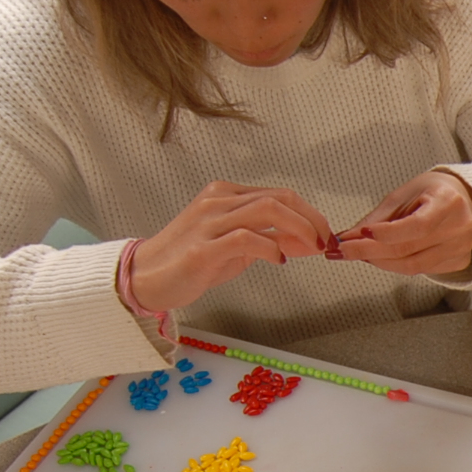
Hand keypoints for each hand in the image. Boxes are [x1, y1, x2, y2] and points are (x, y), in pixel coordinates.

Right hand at [130, 182, 336, 314]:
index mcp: (226, 195)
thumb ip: (268, 240)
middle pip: (279, 198)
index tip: (325, 234)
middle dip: (311, 219)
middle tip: (325, 241)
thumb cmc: (190, 262)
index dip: (309, 214)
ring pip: (267, 210)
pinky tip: (279, 261)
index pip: (279, 194)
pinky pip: (246, 238)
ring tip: (310, 248)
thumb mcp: (236, 248)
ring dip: (298, 229)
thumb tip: (305, 242)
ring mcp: (209, 222)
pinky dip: (270, 247)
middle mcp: (218, 201)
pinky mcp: (203, 247)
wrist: (146, 277)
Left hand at [333, 169, 471, 276]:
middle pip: (409, 249)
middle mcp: (459, 227)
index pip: (416, 226)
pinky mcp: (458, 262)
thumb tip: (346, 238)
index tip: (359, 234)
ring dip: (380, 262)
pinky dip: (397, 266)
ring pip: (412, 266)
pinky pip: (421, 270)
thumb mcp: (402, 196)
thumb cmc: (430, 193)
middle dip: (370, 251)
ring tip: (361, 253)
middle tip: (345, 250)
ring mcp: (461, 248)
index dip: (385, 234)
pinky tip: (384, 257)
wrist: (463, 200)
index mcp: (447, 202)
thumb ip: (375, 219)